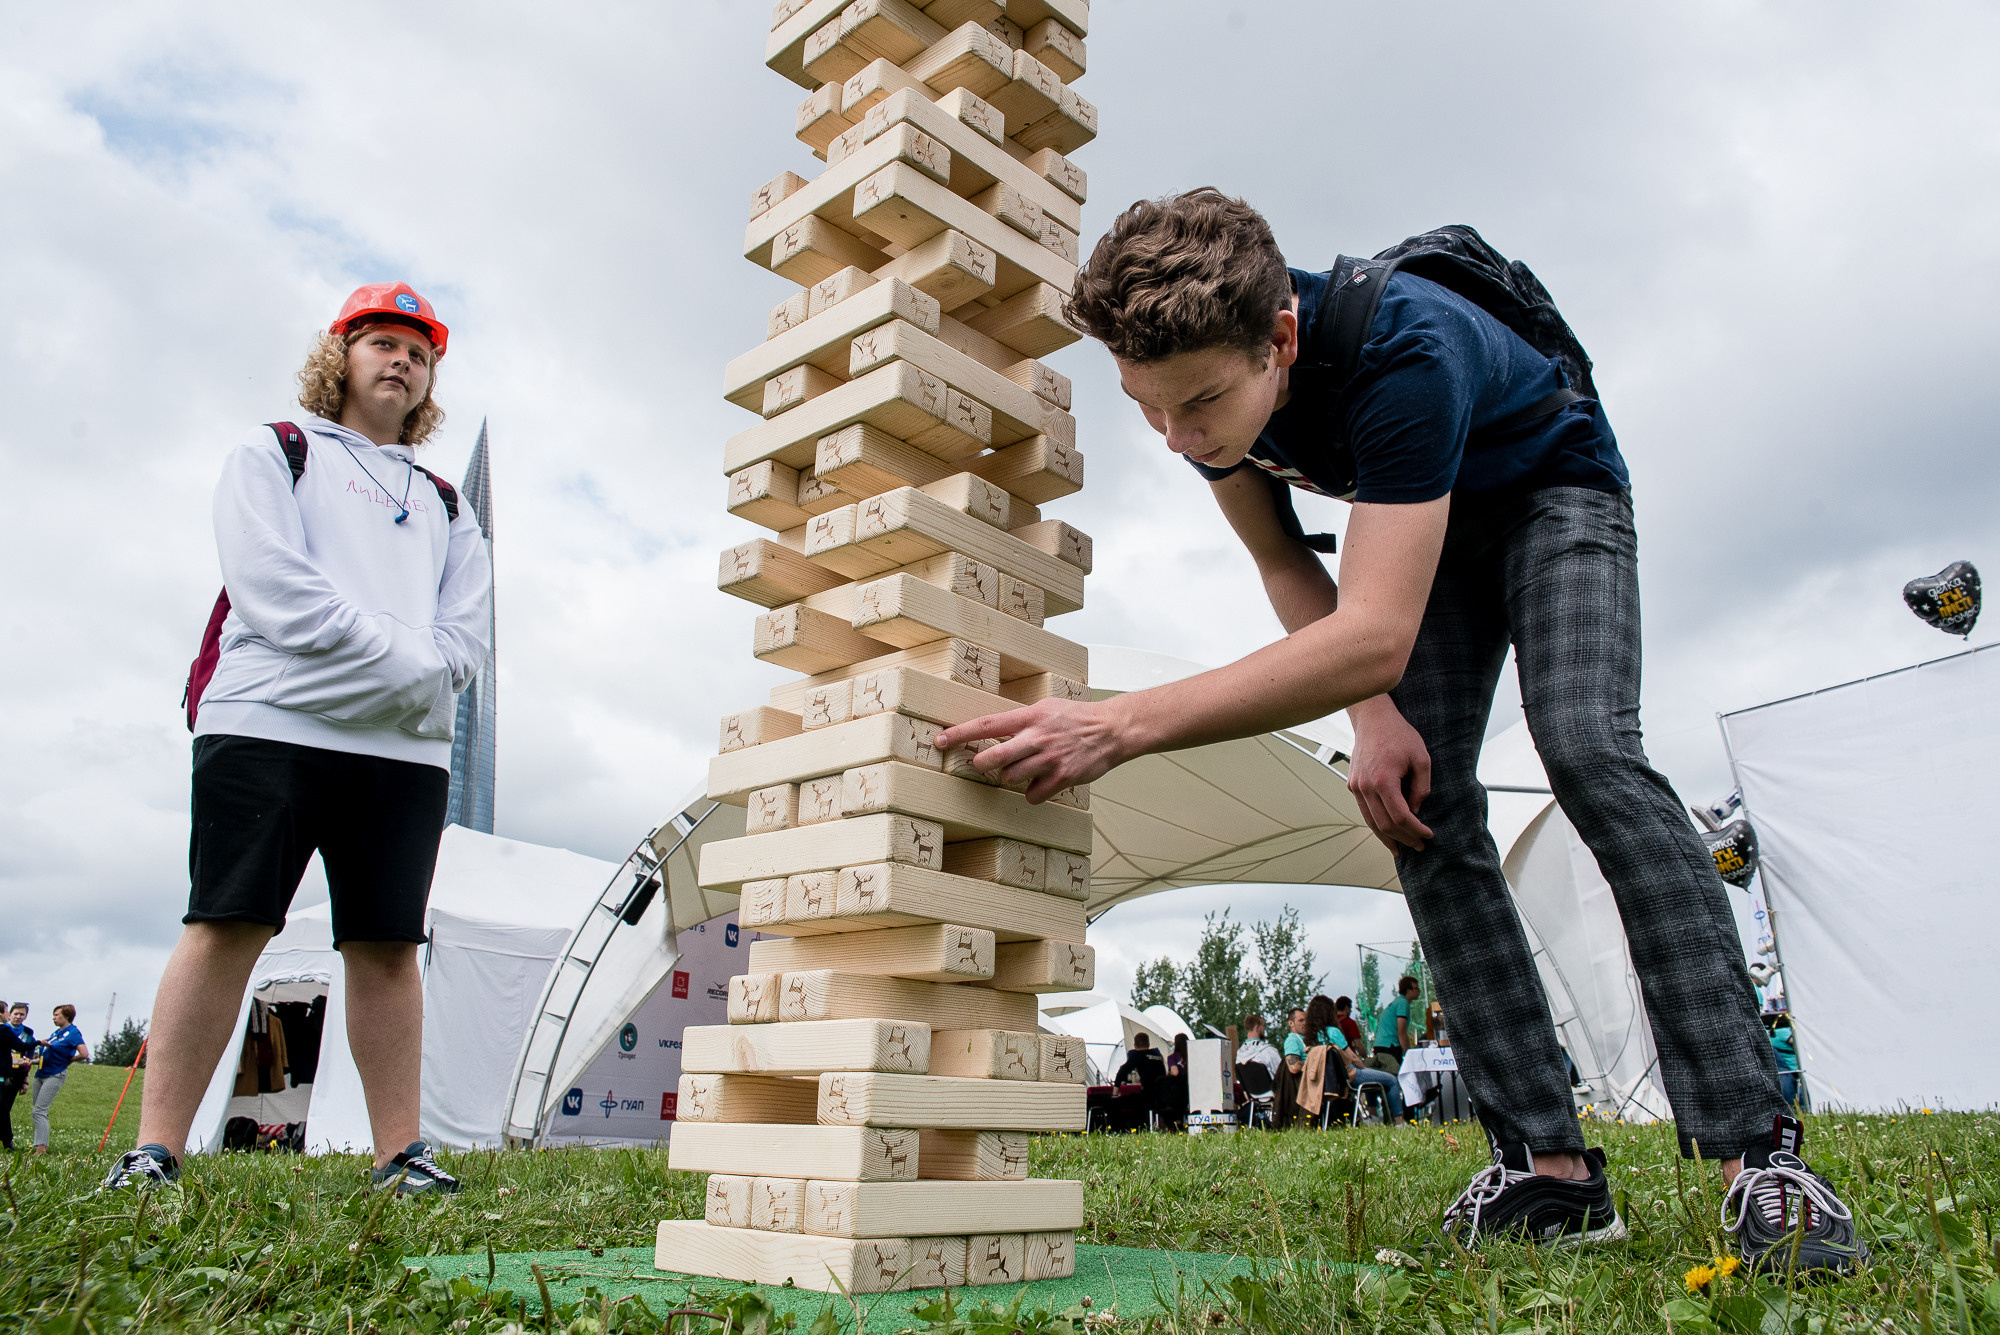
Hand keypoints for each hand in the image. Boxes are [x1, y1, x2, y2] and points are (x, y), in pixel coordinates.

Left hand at [934, 697, 1135, 803]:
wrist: (1111, 730)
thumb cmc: (1076, 718)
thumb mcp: (1045, 708)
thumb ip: (1020, 720)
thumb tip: (993, 731)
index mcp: (1030, 717)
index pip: (986, 725)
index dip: (959, 733)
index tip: (940, 740)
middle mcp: (1037, 737)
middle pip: (994, 757)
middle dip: (982, 764)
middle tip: (982, 764)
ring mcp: (1049, 759)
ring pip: (1011, 778)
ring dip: (1013, 777)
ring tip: (1027, 768)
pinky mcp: (1062, 778)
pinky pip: (1033, 795)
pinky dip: (1034, 792)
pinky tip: (1043, 782)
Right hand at [1346, 697, 1434, 852]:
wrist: (1373, 719)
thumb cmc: (1399, 735)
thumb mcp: (1421, 759)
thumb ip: (1421, 788)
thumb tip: (1416, 810)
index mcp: (1383, 780)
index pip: (1400, 816)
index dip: (1415, 830)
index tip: (1428, 835)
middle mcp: (1365, 786)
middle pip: (1384, 824)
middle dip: (1404, 839)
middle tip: (1419, 847)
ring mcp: (1356, 786)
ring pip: (1370, 822)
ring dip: (1387, 838)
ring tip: (1401, 848)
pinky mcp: (1352, 785)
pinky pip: (1364, 811)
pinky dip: (1376, 825)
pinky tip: (1387, 832)